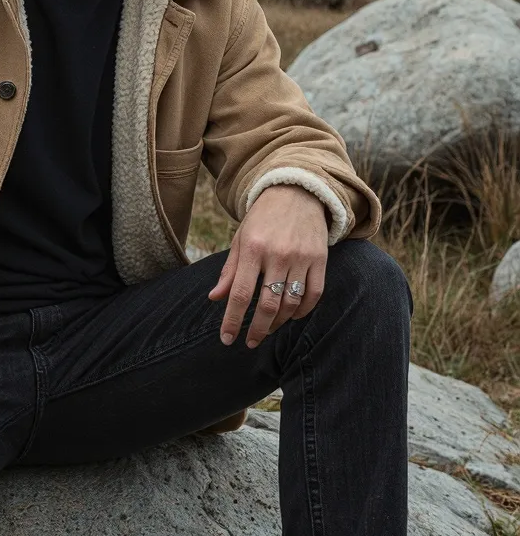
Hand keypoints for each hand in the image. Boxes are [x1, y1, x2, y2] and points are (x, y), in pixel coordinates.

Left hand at [207, 185, 327, 347]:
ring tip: (266, 329)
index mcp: (253, 248)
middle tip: (249, 342)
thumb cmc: (262, 219)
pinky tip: (291, 317)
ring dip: (278, 323)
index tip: (227, 339)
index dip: (232, 320)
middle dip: (256, 329)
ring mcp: (302, 258)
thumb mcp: (240, 239)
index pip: (241, 293)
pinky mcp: (320, 259)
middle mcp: (278, 254)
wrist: (296, 192)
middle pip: (268, 304)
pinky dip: (302, 312)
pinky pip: (314, 295)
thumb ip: (230, 271)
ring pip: (291, 303)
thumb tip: (214, 298)